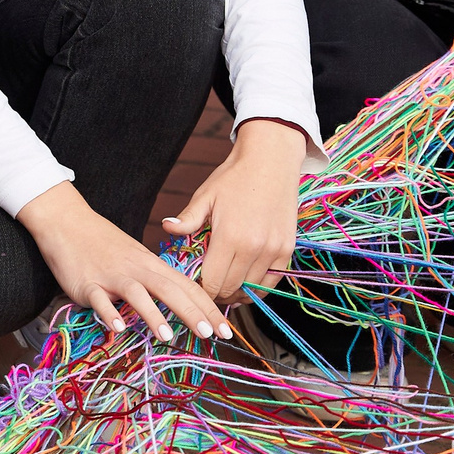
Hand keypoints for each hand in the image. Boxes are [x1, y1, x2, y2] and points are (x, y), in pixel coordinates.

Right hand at [18, 181, 227, 342]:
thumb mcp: (136, 258)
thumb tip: (182, 306)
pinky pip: (99, 300)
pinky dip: (108, 313)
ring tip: (168, 337)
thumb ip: (156, 282)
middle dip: (193, 313)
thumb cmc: (104, 244)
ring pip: (137, 294)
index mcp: (151, 265)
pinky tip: (117, 328)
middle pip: (170, 290)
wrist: (68, 221)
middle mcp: (136, 269)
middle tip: (212, 335)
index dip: (209, 307)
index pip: (187, 286)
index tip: (227, 329)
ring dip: (153, 316)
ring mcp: (111, 276)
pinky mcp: (87, 284)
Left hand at [162, 117, 303, 301]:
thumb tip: (166, 227)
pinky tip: (245, 280)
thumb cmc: (234, 177)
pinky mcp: (287, 250)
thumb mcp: (206, 196)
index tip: (195, 284)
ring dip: (237, 292)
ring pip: (252, 290)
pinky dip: (257, 286)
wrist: (271, 160)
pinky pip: (271, 282)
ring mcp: (273, 251)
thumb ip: (188, 219)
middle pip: (231, 290)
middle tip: (207, 286)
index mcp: (229, 237)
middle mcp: (254, 249)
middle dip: (216, 293)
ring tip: (225, 284)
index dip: (201, 289)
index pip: (213, 283)